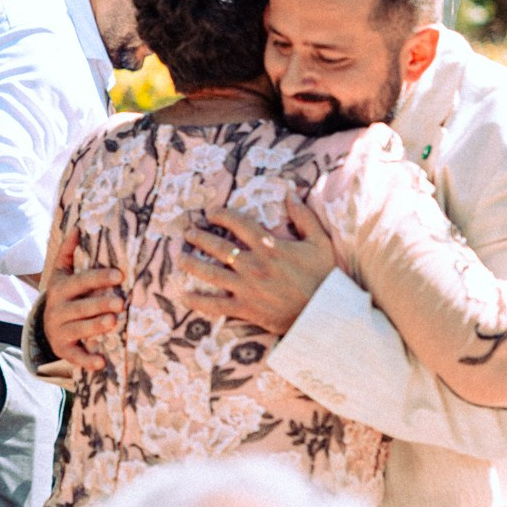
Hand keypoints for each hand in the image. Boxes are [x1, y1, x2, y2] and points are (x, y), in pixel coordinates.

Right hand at [45, 225, 123, 371]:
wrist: (45, 326)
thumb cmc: (63, 296)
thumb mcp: (61, 274)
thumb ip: (68, 252)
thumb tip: (77, 226)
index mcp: (60, 288)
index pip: (81, 281)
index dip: (98, 278)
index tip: (119, 275)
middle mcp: (58, 309)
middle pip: (81, 307)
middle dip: (100, 304)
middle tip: (121, 301)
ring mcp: (60, 330)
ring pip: (79, 329)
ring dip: (96, 326)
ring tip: (114, 322)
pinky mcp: (63, 349)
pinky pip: (75, 356)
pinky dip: (87, 360)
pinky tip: (102, 362)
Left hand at [178, 199, 333, 333]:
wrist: (326, 313)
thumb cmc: (325, 276)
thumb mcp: (319, 241)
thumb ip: (303, 216)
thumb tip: (289, 193)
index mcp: (269, 246)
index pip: (238, 224)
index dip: (221, 215)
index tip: (211, 212)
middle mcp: (253, 264)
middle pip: (218, 247)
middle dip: (199, 238)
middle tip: (188, 233)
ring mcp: (247, 287)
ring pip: (211, 273)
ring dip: (192, 263)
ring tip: (180, 256)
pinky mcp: (245, 308)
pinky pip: (216, 305)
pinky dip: (197, 301)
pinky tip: (183, 295)